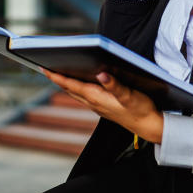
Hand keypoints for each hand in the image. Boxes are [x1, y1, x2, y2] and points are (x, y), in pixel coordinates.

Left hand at [42, 69, 163, 143]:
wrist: (149, 126)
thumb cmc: (140, 109)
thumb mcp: (129, 95)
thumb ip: (115, 85)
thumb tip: (101, 73)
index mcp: (96, 97)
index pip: (71, 85)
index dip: (57, 76)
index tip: (43, 68)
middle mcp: (93, 102)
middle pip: (69, 88)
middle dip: (57, 78)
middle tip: (44, 66)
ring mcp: (97, 106)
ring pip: (75, 93)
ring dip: (65, 83)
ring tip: (57, 72)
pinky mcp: (103, 107)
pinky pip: (83, 96)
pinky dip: (76, 87)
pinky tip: (78, 82)